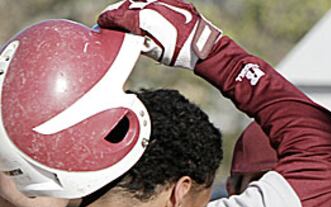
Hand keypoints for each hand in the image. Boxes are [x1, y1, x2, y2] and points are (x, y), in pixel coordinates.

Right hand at [98, 0, 220, 69]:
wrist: (204, 46)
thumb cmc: (181, 53)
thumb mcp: (155, 52)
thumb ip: (137, 42)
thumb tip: (125, 37)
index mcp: (144, 19)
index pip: (118, 16)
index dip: (107, 19)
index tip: (101, 22)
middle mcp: (152, 6)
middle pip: (127, 5)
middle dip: (118, 13)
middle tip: (112, 19)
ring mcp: (163, 1)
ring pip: (140, 0)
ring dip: (131, 7)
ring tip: (127, 16)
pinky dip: (146, 4)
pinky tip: (143, 10)